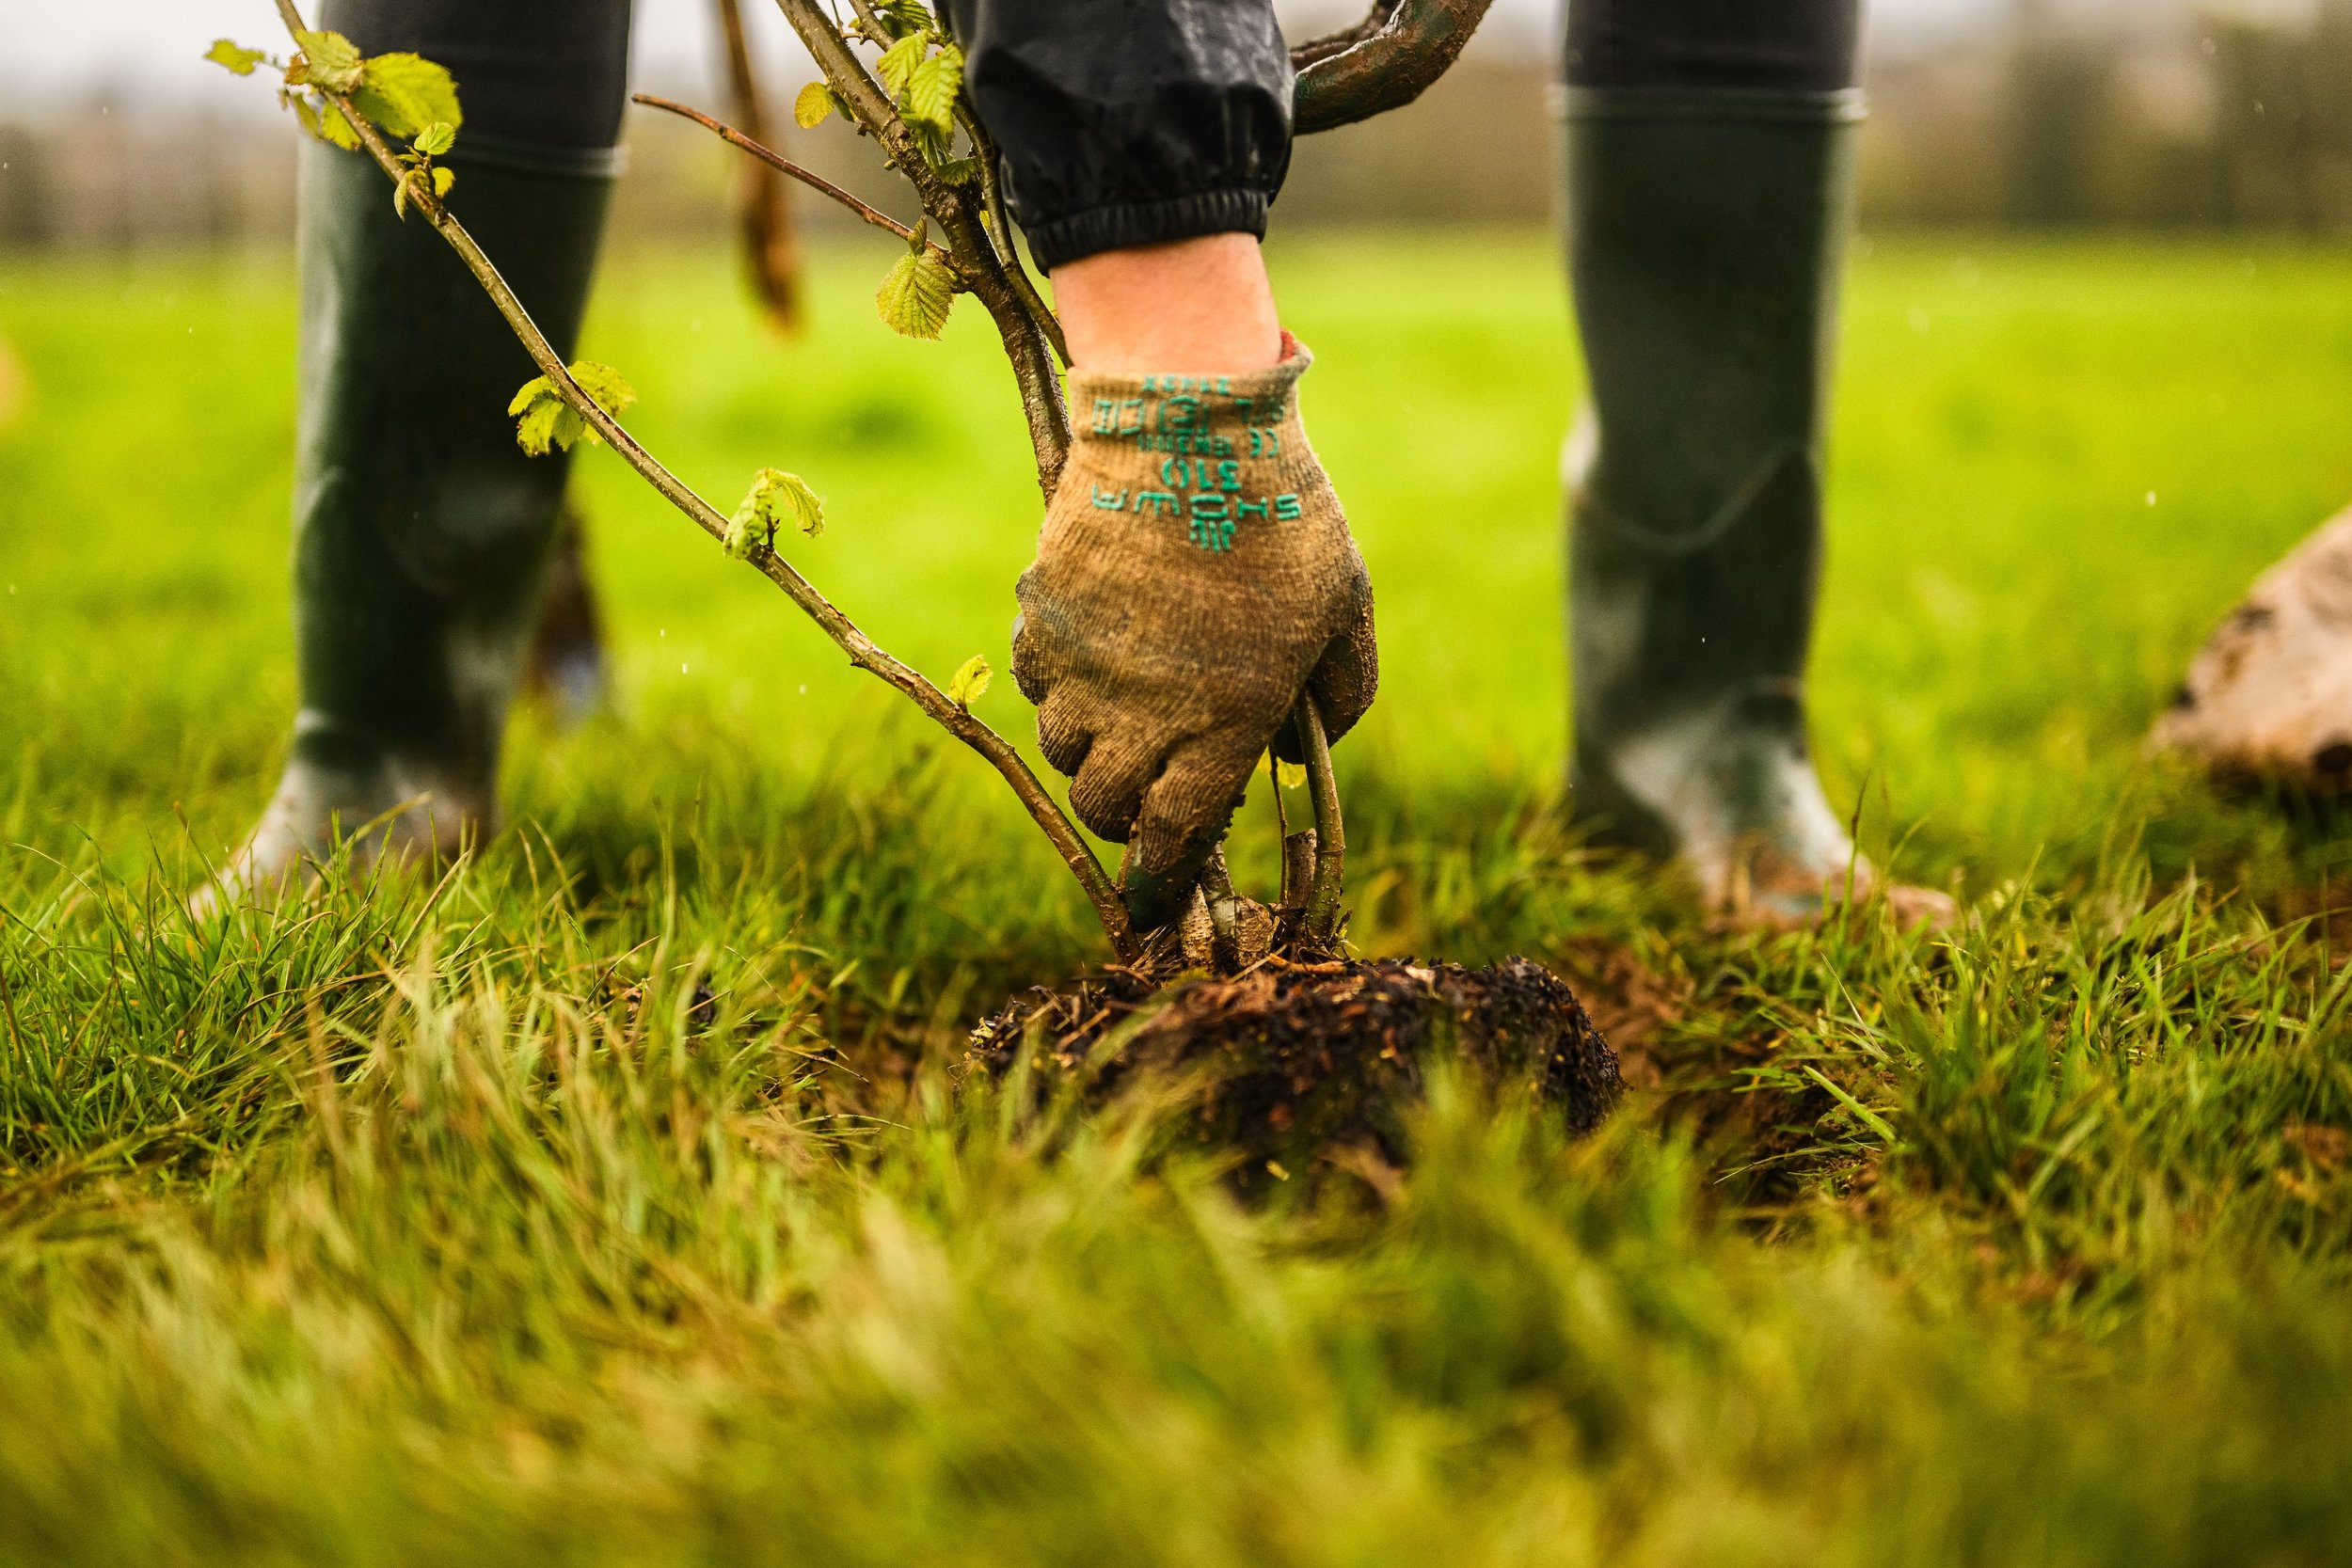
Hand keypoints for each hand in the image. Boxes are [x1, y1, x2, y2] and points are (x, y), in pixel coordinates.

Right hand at [1012, 342, 1376, 921]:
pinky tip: (1090, 657)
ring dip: (1088, 750)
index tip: (1155, 898)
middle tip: (1145, 794)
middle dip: (1123, 816)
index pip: (1174, 836)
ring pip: (1062, 749)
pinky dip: (1055, 687)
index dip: (1160, 879)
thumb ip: (1339, 692)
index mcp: (1226, 722)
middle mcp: (1143, 711)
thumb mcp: (1344, 603)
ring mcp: (1083, 665)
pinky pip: (1033, 681)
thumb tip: (1301, 758)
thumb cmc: (1283, 514)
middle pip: (1104, 807)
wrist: (1189, 423)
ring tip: (1122, 717)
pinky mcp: (1042, 615)